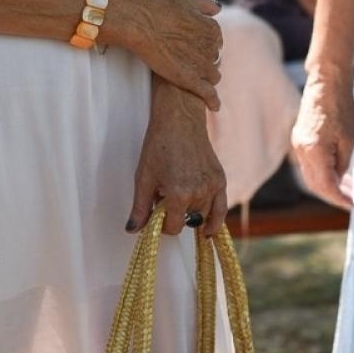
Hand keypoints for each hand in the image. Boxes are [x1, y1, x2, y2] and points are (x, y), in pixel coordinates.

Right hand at [109, 0, 222, 109]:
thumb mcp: (187, 0)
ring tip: (196, 80)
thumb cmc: (160, 9)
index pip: (216, 43)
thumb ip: (205, 4)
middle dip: (206, 62)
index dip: (206, 47)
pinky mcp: (191, 80)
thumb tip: (218, 10)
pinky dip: (213, 101)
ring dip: (207, 78)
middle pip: (215, 60)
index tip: (196, 49)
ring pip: (213, 76)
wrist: (143, 23)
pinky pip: (208, 94)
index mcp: (213, 29)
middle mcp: (211, 48)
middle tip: (191, 63)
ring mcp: (202, 65)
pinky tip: (214, 106)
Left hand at [127, 85, 227, 235]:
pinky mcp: (220, 180)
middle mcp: (199, 193)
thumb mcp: (143, 177)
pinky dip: (215, 221)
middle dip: (174, 217)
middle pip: (186, 222)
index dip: (161, 225)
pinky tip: (208, 231)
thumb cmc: (159, 145)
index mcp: (178, 195)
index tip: (155, 216)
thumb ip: (140, 208)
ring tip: (179, 199)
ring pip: (202, 216)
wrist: (179, 120)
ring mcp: (212, 187)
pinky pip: (221, 209)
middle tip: (165, 200)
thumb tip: (132, 230)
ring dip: (190, 214)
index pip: (172, 228)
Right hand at [291, 72, 353, 208]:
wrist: (326, 83)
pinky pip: (309, 163)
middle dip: (333, 195)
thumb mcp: (349, 140)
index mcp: (314, 151)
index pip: (325, 186)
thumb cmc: (341, 108)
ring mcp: (297, 144)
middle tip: (352, 199)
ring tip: (348, 188)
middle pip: (315, 184)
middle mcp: (301, 150)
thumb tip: (340, 180)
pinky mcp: (299, 138)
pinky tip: (338, 172)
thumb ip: (343, 164)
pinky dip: (322, 172)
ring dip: (328, 184)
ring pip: (311, 175)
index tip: (353, 205)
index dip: (339, 198)